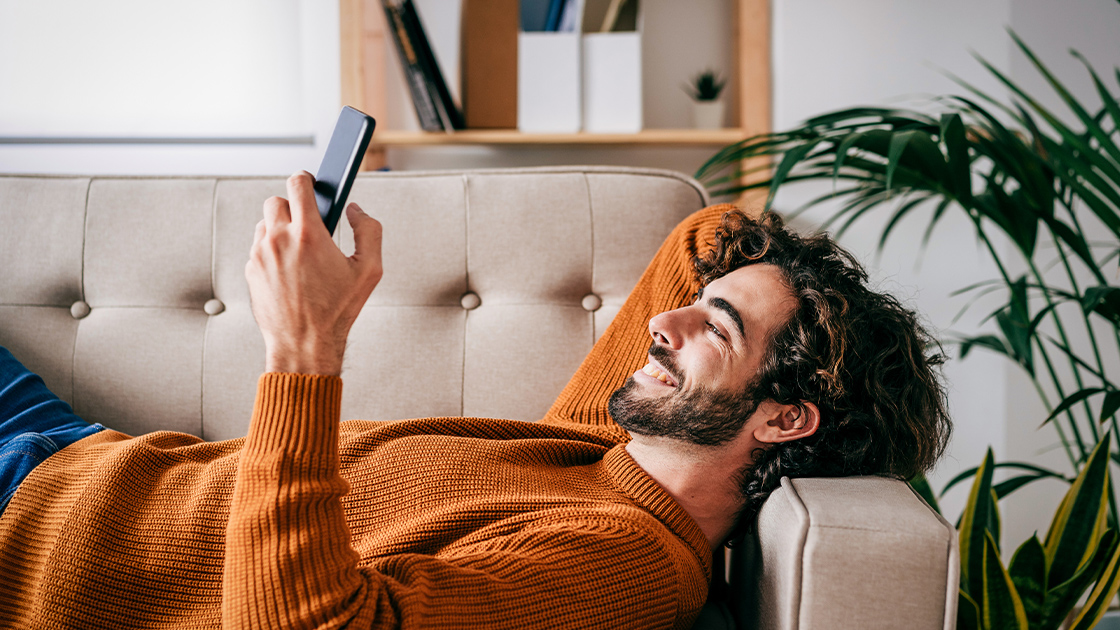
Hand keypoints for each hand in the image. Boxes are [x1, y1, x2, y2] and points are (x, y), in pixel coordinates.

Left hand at [245, 171, 382, 374]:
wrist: (305, 344)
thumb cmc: (337, 311)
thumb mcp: (369, 271)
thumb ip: (369, 231)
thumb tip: (357, 211)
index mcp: (308, 234)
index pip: (298, 184)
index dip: (306, 179)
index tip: (311, 183)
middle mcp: (279, 240)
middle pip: (277, 201)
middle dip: (293, 207)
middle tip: (308, 223)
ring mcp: (260, 255)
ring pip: (265, 224)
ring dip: (280, 229)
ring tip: (300, 251)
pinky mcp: (251, 270)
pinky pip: (259, 248)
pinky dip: (272, 251)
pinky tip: (290, 269)